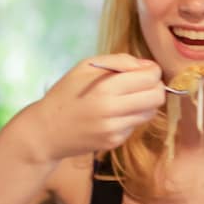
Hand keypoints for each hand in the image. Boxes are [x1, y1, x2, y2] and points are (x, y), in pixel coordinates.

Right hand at [22, 55, 163, 165]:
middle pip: (157, 97)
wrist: (46, 131)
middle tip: (141, 84)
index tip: (143, 71)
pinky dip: (129, 117)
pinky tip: (112, 115)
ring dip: (144, 103)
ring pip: (150, 113)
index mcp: (105, 88)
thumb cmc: (65, 94)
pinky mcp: (114, 142)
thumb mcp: (85, 67)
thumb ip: (119, 61)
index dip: (152, 71)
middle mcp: (112, 111)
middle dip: (155, 87)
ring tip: (126, 99)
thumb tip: (148, 66)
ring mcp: (114, 130)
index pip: (150, 78)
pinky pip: (135, 125)